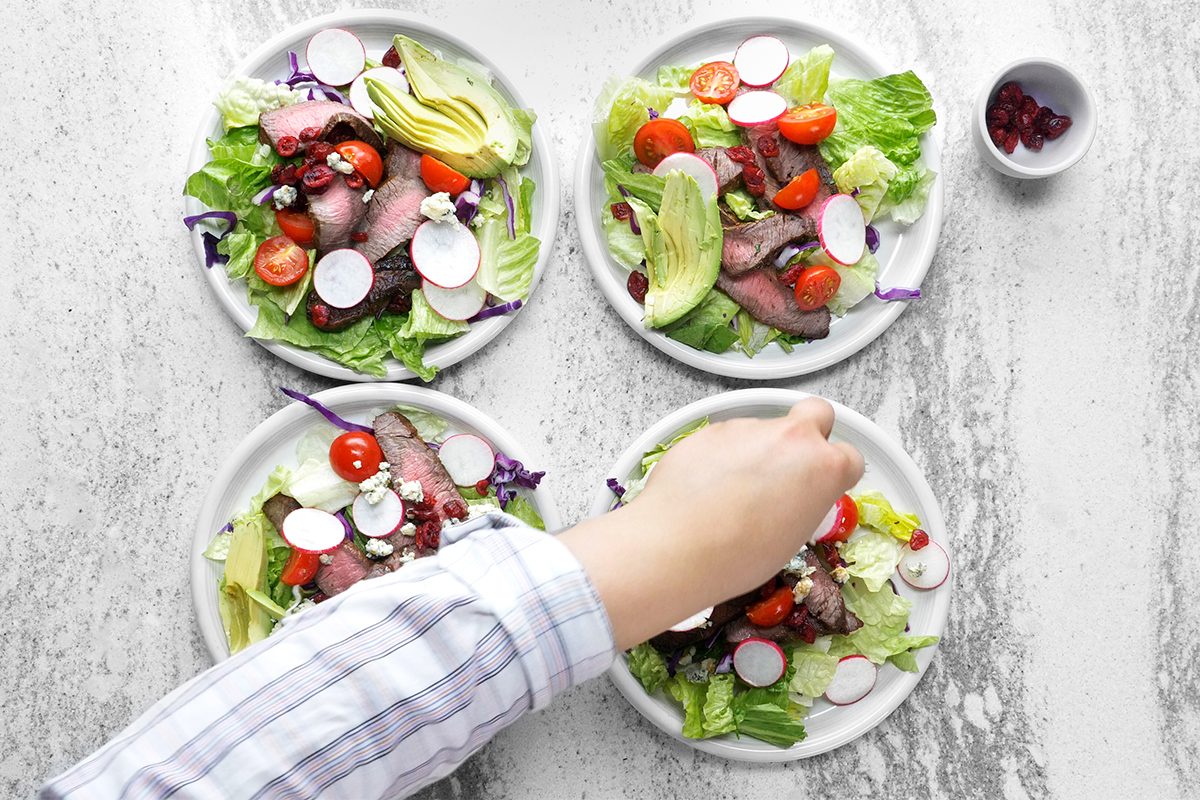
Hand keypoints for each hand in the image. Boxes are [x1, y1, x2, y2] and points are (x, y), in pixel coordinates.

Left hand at [560, 398, 863, 649]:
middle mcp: (790, 437)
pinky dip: (723, 455)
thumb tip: (791, 497)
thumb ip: (802, 501)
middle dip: (810, 433)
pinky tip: (706, 487)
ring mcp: (749, 428)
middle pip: (817, 413)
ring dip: (757, 449)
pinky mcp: (711, 429)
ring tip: (732, 492)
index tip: (823, 487)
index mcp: (823, 466)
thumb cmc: (737, 555)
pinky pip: (727, 438)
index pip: (850, 456)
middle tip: (790, 467)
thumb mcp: (791, 537)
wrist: (677, 546)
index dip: (837, 472)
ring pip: (765, 428)